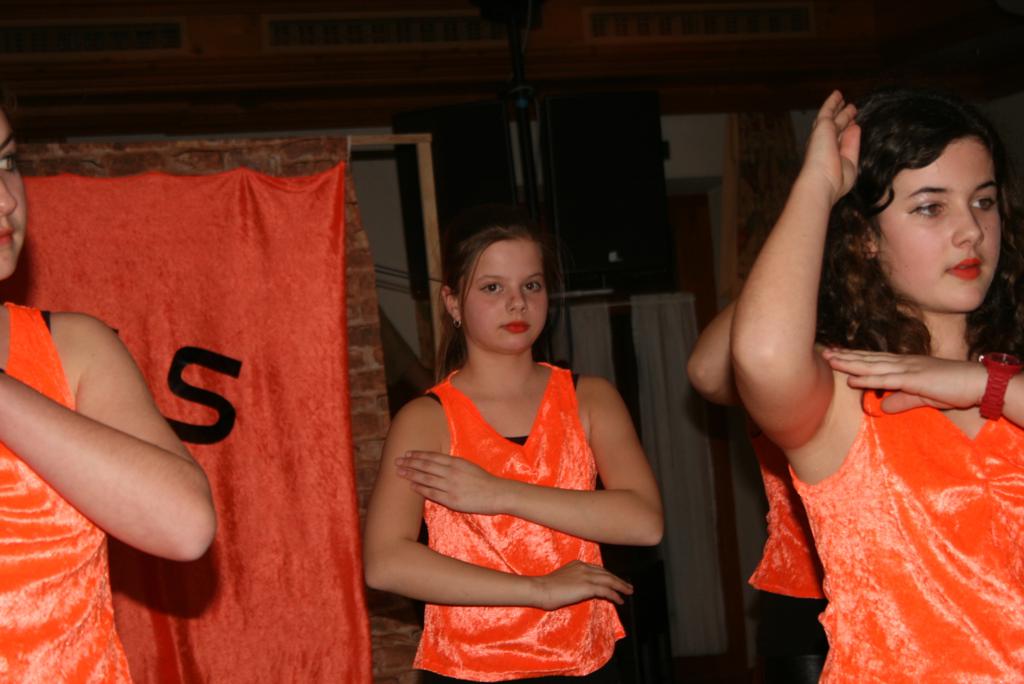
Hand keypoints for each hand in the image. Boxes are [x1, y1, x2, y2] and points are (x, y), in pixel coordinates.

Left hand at [396, 451, 508, 514]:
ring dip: (411, 474)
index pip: (432, 457)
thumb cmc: (484, 481)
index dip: (418, 455)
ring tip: (399, 472)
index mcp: (456, 462)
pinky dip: (420, 489)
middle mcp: (451, 472)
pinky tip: (411, 486)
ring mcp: (450, 486)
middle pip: (426, 465)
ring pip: (426, 478)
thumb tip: (438, 464)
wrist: (497, 494)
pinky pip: (432, 493)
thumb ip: (453, 465)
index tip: (407, 453)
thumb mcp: (468, 466)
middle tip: (397, 461)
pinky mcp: (451, 500)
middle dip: (410, 462)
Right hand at [530, 560, 632, 609]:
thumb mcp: (562, 579)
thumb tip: (580, 589)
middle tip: (627, 586)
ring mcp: (586, 575)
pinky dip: (615, 595)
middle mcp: (584, 567)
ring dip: (621, 586)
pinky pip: (606, 590)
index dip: (608, 575)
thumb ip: (574, 581)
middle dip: (618, 580)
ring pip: (609, 580)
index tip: (615, 580)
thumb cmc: (546, 588)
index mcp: (577, 564)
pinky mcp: (588, 586)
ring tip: (628, 592)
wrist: (541, 589)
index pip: (598, 569)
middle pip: (606, 573)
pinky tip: (620, 600)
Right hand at [799, 90, 860, 205]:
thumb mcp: (851, 164)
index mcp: (831, 157)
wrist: (821, 181)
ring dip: (839, 108)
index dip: (848, 133)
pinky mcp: (822, 127)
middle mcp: (825, 145)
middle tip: (851, 110)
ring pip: (832, 118)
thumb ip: (853, 147)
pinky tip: (837, 94)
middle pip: (835, 128)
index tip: (855, 126)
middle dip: (843, 119)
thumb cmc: (836, 180)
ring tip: (846, 101)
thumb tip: (855, 127)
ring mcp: (822, 135)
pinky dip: (832, 102)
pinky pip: (828, 111)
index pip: (841, 141)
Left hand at [823, 348, 986, 412]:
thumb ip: (902, 401)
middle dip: (845, 356)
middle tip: (823, 352)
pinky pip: (886, 380)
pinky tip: (852, 379)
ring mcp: (907, 369)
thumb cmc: (953, 388)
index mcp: (905, 365)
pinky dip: (867, 379)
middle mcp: (902, 363)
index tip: (836, 355)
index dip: (854, 358)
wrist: (977, 382)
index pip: (874, 360)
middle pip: (868, 360)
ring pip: (872, 366)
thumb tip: (884, 408)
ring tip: (831, 360)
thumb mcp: (922, 397)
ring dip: (850, 364)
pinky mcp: (914, 380)